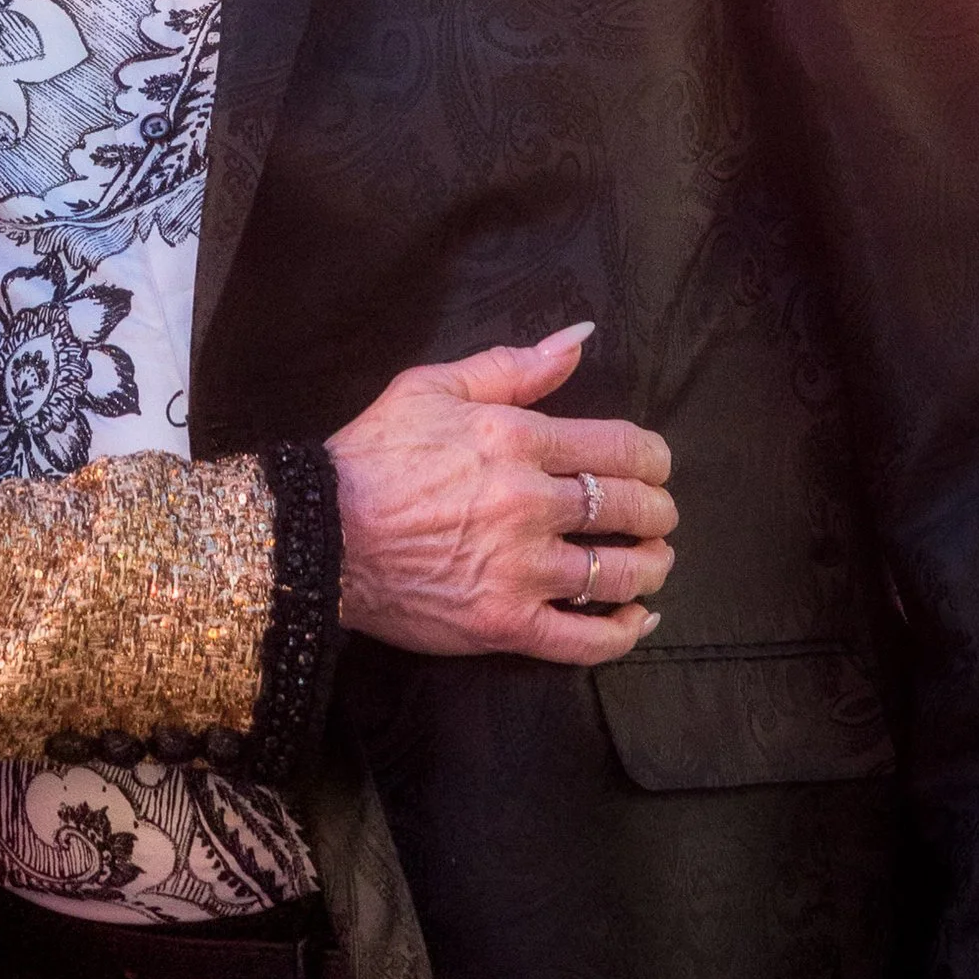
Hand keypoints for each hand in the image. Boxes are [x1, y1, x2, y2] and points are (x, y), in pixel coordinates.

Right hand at [326, 323, 676, 663]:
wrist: (319, 533)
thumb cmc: (373, 455)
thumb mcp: (432, 387)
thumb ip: (513, 365)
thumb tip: (580, 339)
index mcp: (517, 440)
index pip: (624, 448)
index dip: (655, 458)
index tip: (654, 466)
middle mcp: (530, 504)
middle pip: (634, 509)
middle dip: (659, 510)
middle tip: (656, 514)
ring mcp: (521, 570)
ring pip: (621, 573)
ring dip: (652, 565)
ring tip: (652, 560)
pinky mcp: (507, 624)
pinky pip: (588, 639)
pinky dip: (626, 631)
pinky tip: (638, 616)